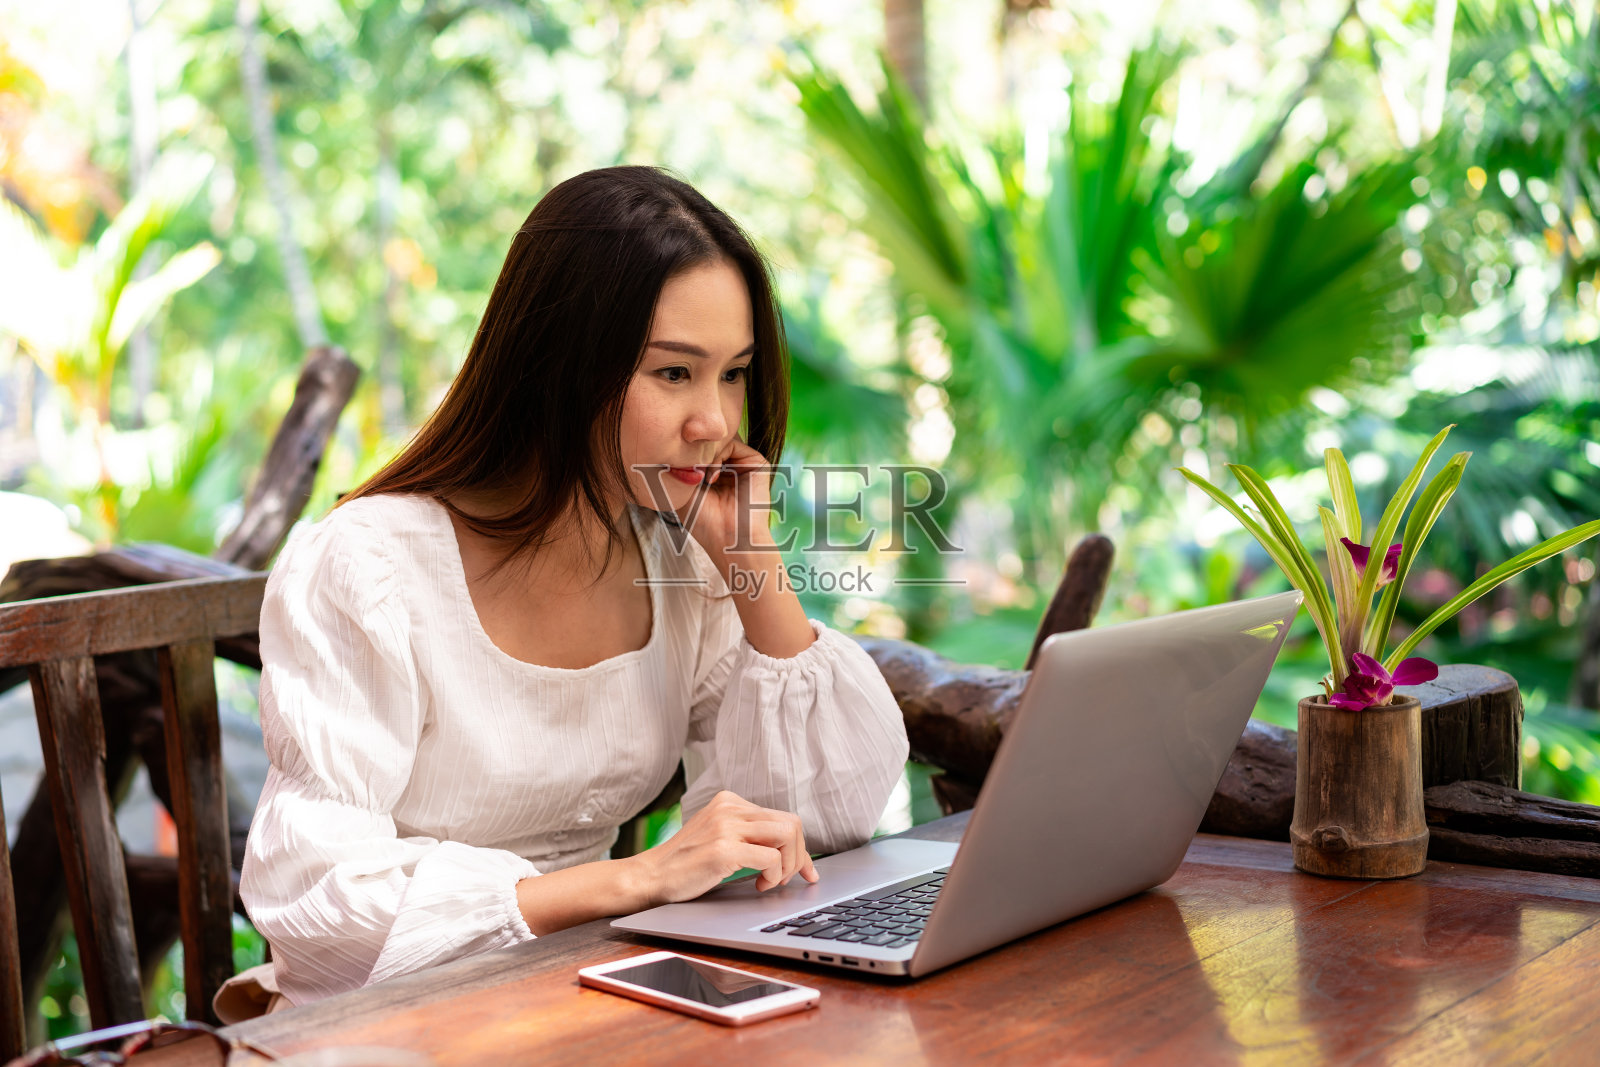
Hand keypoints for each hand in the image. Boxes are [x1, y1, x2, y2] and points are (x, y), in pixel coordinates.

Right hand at [626, 790, 818, 905]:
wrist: (650, 876)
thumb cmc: (685, 864)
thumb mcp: (718, 837)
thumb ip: (747, 835)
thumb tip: (792, 851)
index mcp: (729, 801)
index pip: (782, 817)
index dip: (800, 847)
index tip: (806, 870)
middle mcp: (729, 807)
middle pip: (791, 823)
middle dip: (799, 855)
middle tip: (789, 878)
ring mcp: (726, 826)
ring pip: (787, 835)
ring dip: (789, 864)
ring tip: (772, 881)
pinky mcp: (723, 849)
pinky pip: (771, 858)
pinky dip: (774, 876)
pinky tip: (759, 885)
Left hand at [686, 434, 773, 561]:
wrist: (729, 539)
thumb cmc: (703, 521)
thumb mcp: (684, 489)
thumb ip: (681, 463)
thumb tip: (675, 439)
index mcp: (716, 473)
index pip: (699, 448)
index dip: (684, 452)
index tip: (675, 470)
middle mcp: (732, 467)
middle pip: (709, 441)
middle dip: (694, 451)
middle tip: (687, 471)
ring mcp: (744, 464)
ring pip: (719, 440)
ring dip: (703, 454)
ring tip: (699, 477)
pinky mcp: (757, 463)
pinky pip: (733, 443)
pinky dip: (718, 454)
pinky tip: (711, 477)